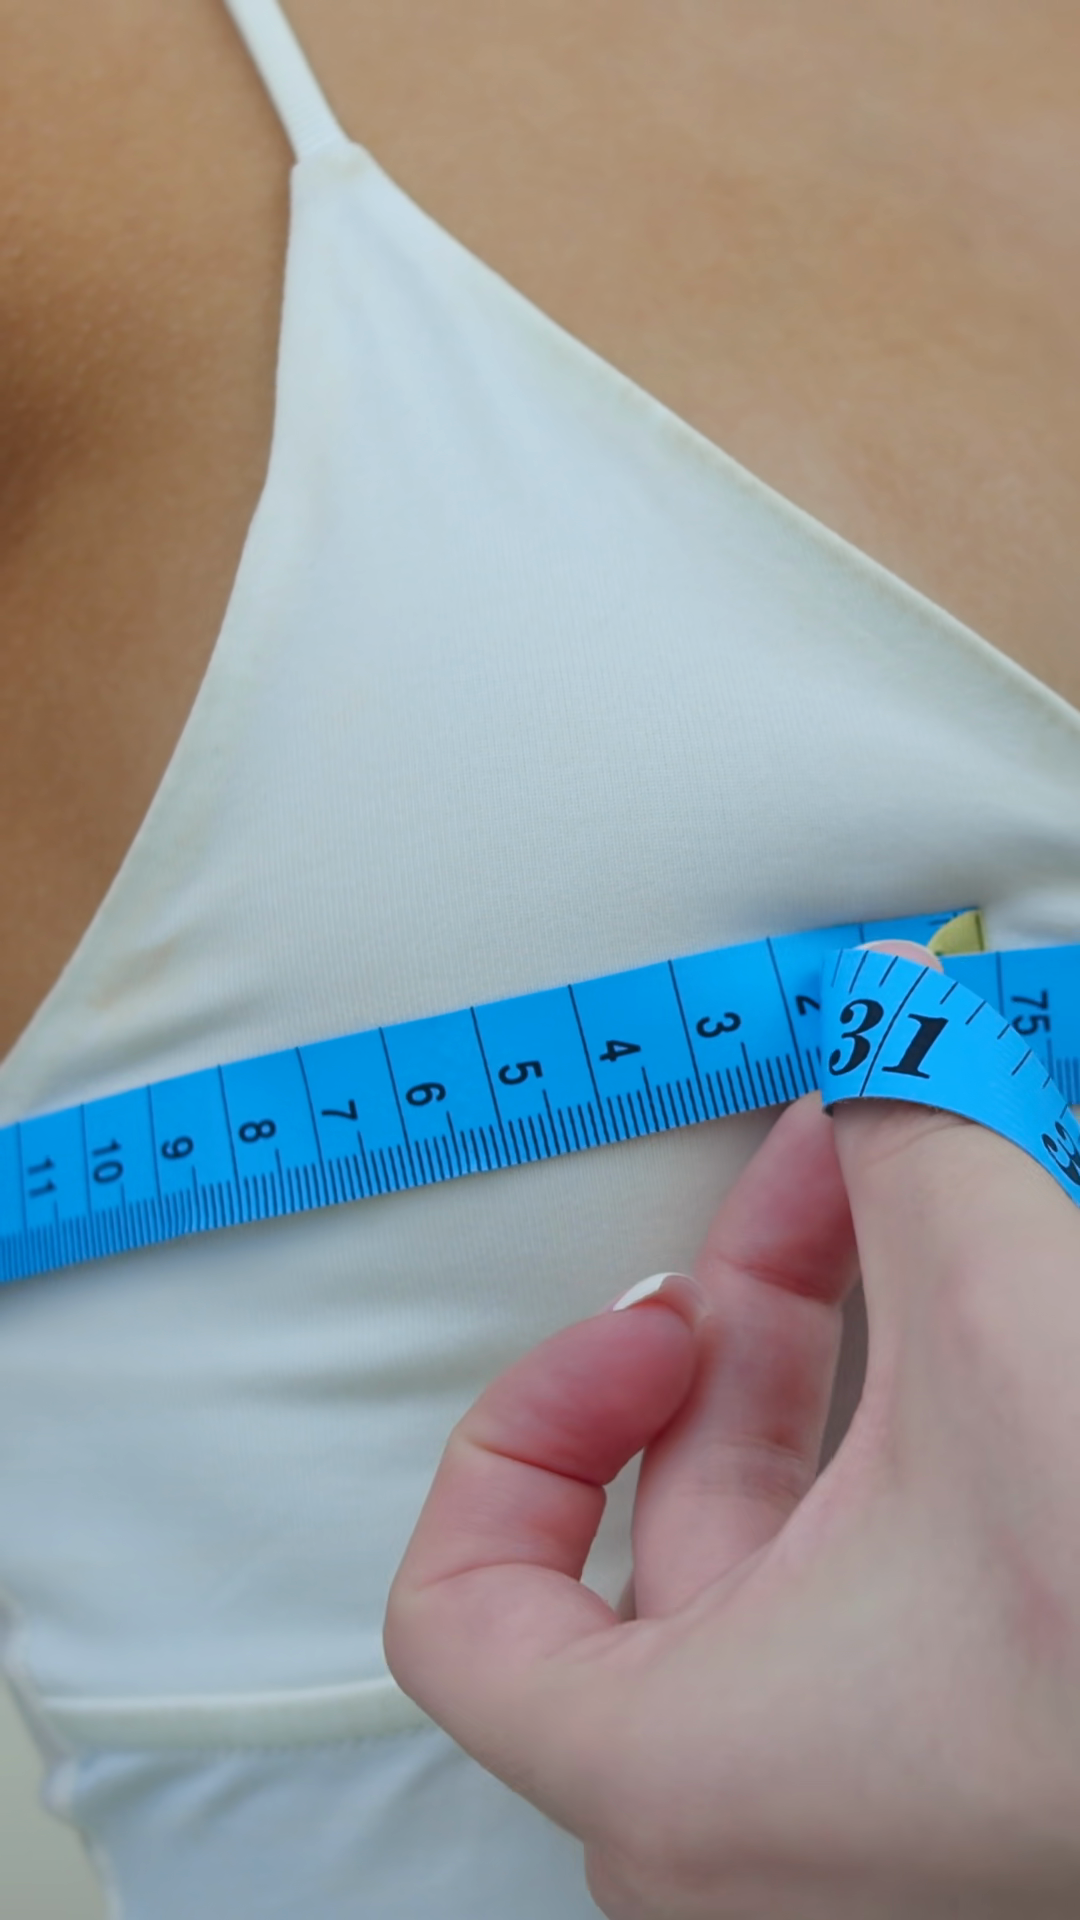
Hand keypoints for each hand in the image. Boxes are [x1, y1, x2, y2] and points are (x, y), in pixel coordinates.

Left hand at [384, 941, 1079, 1918]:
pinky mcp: (958, 1747)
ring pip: (785, 1533)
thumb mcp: (1007, 1325)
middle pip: (660, 1518)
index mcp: (680, 1770)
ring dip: (836, 1338)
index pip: (459, 1617)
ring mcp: (867, 1791)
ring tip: (909, 1178)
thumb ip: (921, 1138)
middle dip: (742, 1306)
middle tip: (817, 1163)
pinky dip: (904, 1425)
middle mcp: (753, 1819)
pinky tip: (966, 1286)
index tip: (649, 1319)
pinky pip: (878, 1571)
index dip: (522, 1425)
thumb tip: (895, 1009)